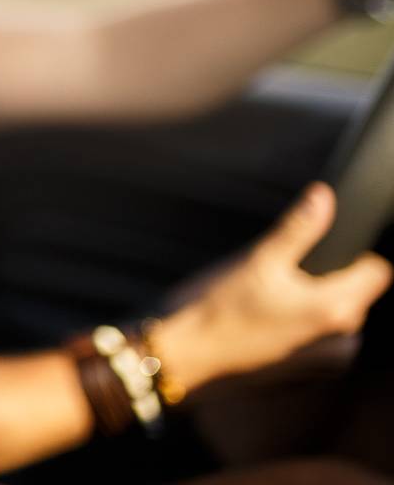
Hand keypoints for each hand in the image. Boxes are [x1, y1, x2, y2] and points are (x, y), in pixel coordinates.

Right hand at [152, 183, 390, 392]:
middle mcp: (341, 336)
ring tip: (270, 296)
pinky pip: (321, 333)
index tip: (321, 249)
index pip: (377, 270)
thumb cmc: (221, 307)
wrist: (190, 352)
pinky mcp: (311, 368)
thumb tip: (323, 197)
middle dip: (327, 276)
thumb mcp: (259, 259)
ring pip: (338, 312)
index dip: (353, 253)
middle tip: (281, 272)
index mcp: (336, 307)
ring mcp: (327, 357)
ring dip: (315, 299)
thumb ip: (298, 228)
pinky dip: (303, 321)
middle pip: (356, 290)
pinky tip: (268, 317)